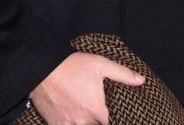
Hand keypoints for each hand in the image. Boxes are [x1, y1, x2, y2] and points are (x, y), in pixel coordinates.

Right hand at [29, 51, 144, 123]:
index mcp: (96, 109)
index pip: (113, 124)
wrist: (42, 68)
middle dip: (100, 121)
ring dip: (87, 122)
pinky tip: (74, 118)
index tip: (117, 116)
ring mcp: (68, 124)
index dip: (117, 120)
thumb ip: (123, 74)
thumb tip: (141, 80)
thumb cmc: (72, 65)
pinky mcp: (55, 124)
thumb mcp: (101, 64)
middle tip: (100, 112)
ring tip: (88, 114)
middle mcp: (83, 120)